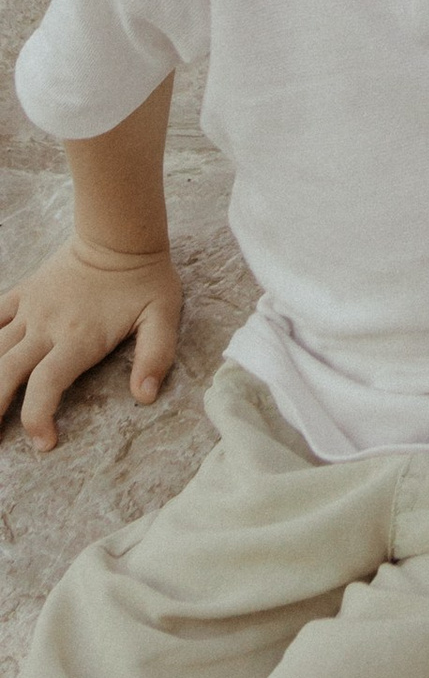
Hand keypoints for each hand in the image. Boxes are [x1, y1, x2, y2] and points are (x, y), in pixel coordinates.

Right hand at [0, 236, 183, 450]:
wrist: (120, 234)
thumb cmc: (144, 278)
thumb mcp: (162, 316)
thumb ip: (155, 356)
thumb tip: (145, 396)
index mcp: (78, 338)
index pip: (45, 386)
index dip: (37, 419)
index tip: (44, 443)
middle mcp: (47, 327)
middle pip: (5, 374)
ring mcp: (31, 310)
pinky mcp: (24, 293)